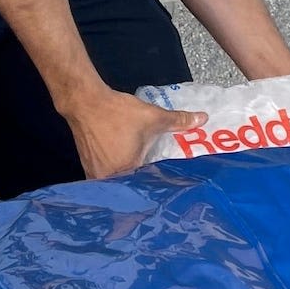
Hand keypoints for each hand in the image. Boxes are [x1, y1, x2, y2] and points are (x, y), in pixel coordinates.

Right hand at [61, 87, 206, 180]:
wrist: (85, 102)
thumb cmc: (118, 113)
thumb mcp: (153, 116)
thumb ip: (179, 120)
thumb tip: (204, 118)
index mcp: (126, 170)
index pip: (147, 184)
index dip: (158, 182)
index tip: (169, 181)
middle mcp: (108, 178)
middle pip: (130, 186)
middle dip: (142, 182)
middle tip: (158, 179)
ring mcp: (95, 174)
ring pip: (117, 181)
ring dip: (128, 177)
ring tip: (142, 172)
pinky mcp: (88, 167)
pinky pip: (106, 175)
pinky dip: (116, 170)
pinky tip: (123, 162)